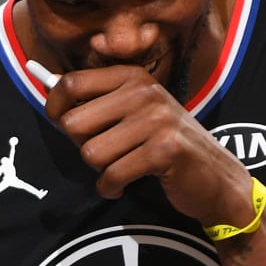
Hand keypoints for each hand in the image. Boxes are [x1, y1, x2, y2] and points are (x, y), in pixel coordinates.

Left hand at [45, 67, 257, 229]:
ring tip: (121, 169)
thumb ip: (100, 101)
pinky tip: (124, 185)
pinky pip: (112, 175)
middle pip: (74, 123)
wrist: (216, 178)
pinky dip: (111, 188)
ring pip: (91, 153)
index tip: (58, 121)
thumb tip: (48, 92)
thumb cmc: (167, 145)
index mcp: (134, 77)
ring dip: (100, 171)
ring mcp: (157, 120)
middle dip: (81, 146)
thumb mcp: (138, 112)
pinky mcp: (165, 151)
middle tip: (104, 154)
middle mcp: (145, 92)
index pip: (72, 82)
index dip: (54, 106)